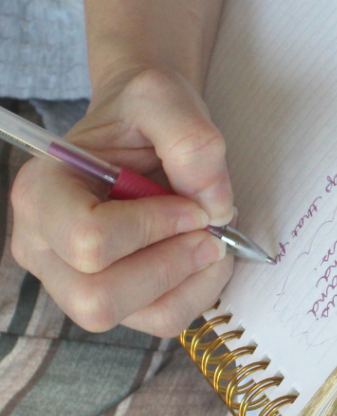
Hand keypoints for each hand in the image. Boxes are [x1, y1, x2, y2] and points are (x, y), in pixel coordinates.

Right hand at [10, 69, 234, 336]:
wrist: (143, 123)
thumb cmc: (142, 112)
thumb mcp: (163, 97)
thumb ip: (192, 142)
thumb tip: (215, 208)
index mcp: (42, 192)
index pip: (88, 239)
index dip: (154, 228)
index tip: (195, 204)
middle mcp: (43, 245)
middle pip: (98, 298)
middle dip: (171, 265)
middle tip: (209, 228)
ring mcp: (72, 280)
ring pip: (134, 316)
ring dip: (190, 281)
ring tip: (212, 238)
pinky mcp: (113, 296)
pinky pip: (160, 318)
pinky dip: (198, 292)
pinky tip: (205, 255)